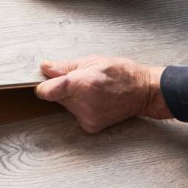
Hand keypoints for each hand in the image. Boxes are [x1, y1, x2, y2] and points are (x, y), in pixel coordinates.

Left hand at [35, 56, 172, 132]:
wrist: (144, 92)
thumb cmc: (122, 73)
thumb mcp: (93, 61)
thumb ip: (65, 66)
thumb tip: (44, 68)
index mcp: (82, 84)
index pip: (47, 91)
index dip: (43, 85)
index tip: (44, 82)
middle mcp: (83, 103)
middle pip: (56, 96)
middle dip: (62, 88)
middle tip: (81, 80)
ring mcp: (87, 117)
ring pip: (66, 105)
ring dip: (73, 97)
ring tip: (93, 89)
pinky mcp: (91, 126)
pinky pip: (76, 114)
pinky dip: (81, 107)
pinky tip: (96, 100)